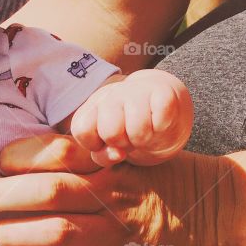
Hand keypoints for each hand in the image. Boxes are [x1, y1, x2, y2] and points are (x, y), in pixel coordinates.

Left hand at [0, 131, 245, 245]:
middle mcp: (115, 195)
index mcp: (113, 161)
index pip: (59, 151)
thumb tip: (29, 149)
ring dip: (17, 234)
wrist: (217, 209)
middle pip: (51, 191)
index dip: (21, 156)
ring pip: (59, 234)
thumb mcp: (131, 151)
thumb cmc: (160, 176)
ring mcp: (119, 234)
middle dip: (2, 195)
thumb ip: (88, 152)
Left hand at [70, 69, 192, 165]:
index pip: (81, 129)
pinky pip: (160, 122)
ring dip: (143, 139)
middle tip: (130, 137)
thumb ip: (103, 155)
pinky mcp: (164, 92)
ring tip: (146, 132)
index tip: (107, 143)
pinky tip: (160, 123)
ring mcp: (138, 90)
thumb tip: (117, 153)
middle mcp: (113, 94)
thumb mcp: (111, 146)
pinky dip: (161, 130)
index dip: (94, 145)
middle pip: (110, 131)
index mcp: (93, 106)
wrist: (164, 105)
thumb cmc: (131, 130)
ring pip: (137, 129)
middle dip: (122, 144)